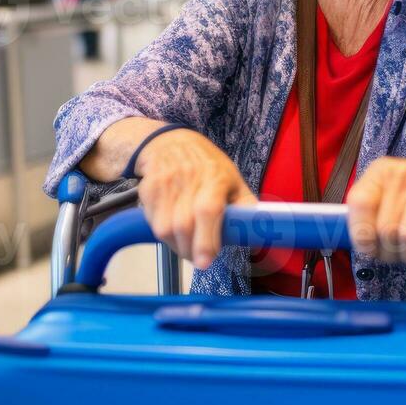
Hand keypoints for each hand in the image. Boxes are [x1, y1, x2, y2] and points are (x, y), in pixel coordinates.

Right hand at [135, 129, 254, 269]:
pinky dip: (162, 233)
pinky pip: (151, 222)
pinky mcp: (148, 189)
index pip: (208, 210)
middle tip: (199, 259)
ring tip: (186, 244)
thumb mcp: (234, 180)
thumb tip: (258, 232)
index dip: (206, 240)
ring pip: (164, 229)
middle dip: (191, 251)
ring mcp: (165, 183)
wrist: (170, 143)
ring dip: (176, 245)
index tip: (205, 261)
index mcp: (215, 177)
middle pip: (183, 225)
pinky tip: (172, 228)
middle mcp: (188, 178)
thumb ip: (246, 206)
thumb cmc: (208, 166)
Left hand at [346, 153, 405, 264]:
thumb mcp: (388, 188)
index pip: (360, 204)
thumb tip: (361, 243)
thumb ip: (370, 210)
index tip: (368, 249)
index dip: (361, 234)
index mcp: (380, 171)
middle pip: (385, 228)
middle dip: (387, 252)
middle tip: (392, 256)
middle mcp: (402, 175)